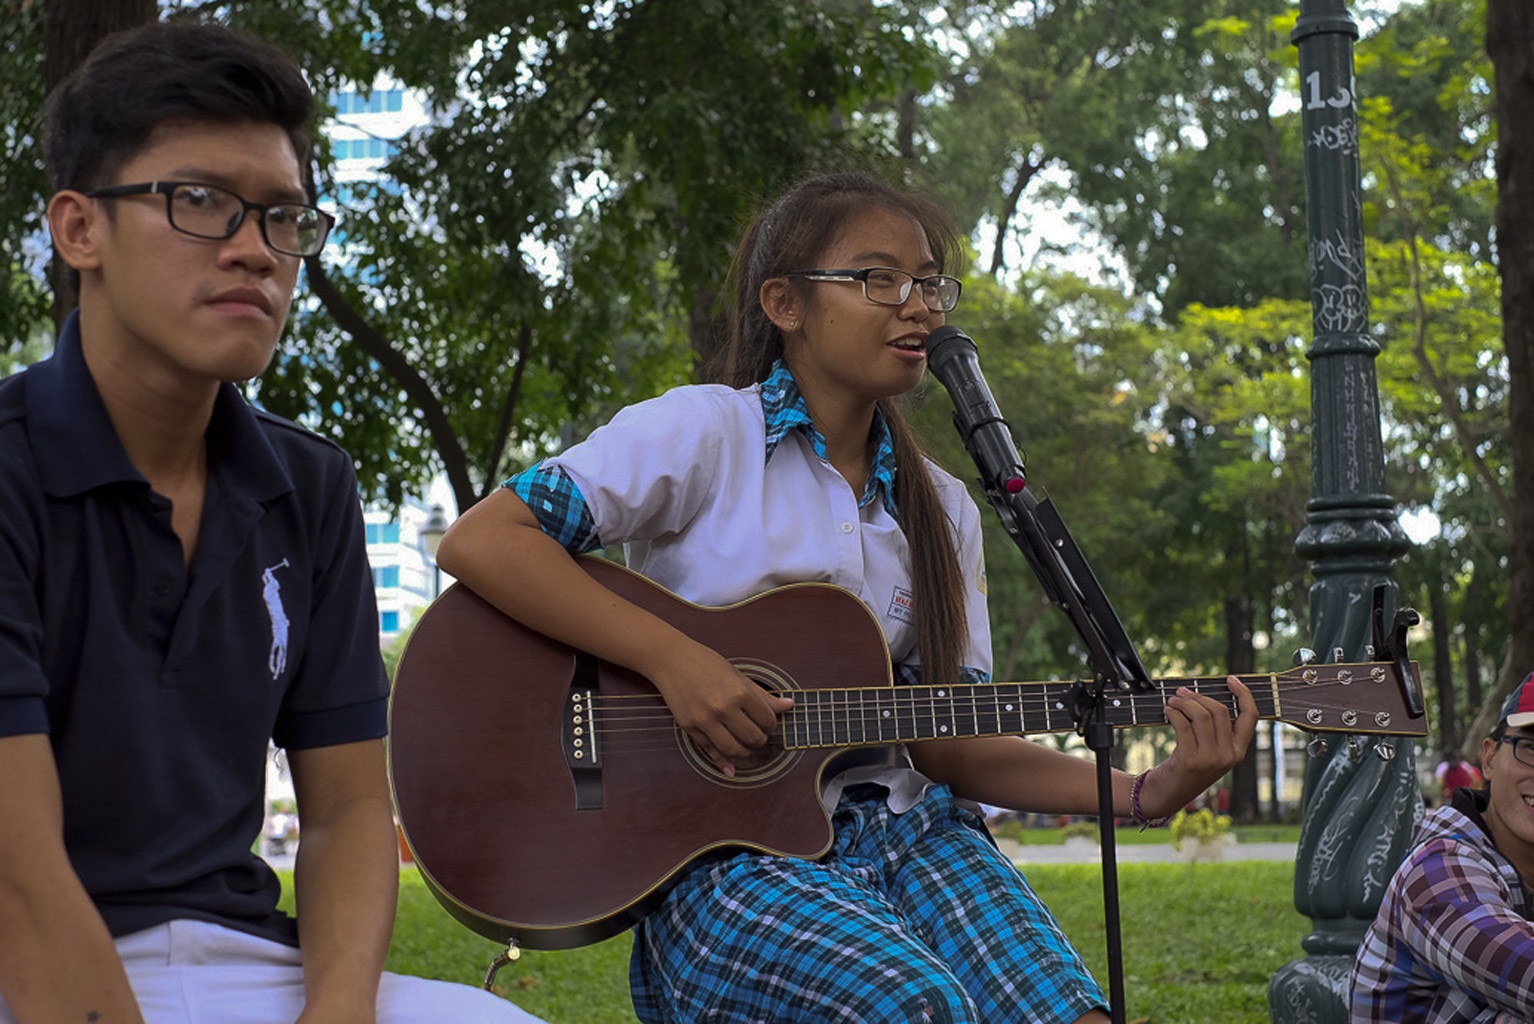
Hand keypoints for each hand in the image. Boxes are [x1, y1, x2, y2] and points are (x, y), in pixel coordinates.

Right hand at [650, 640, 794, 776]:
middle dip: (760, 740)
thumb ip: (762, 695)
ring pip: (733, 750)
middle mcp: (723, 708)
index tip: (767, 723)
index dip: (771, 724)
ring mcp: (705, 719)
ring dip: (744, 752)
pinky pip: (710, 751)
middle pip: (753, 738)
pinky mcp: (690, 727)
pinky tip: (730, 766)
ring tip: (745, 746)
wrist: (671, 659)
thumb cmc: (705, 663)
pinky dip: (723, 761)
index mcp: (739, 691)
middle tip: (758, 735)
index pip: (767, 720)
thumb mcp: (738, 675)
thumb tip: (788, 705)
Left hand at [1138, 675, 1256, 819]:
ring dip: (1183, 703)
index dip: (1244, 695)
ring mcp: (1211, 759)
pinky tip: (1167, 711)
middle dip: (1198, 696)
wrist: (1166, 795)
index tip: (1231, 679)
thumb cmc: (1186, 768)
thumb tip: (1203, 697)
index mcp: (1239, 752)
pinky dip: (1173, 713)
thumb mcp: (1209, 752)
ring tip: (1172, 701)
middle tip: (1181, 693)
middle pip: (1220, 711)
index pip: (1251, 717)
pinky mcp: (1191, 760)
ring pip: (1202, 715)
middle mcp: (1229, 756)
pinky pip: (1183, 725)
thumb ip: (1214, 730)